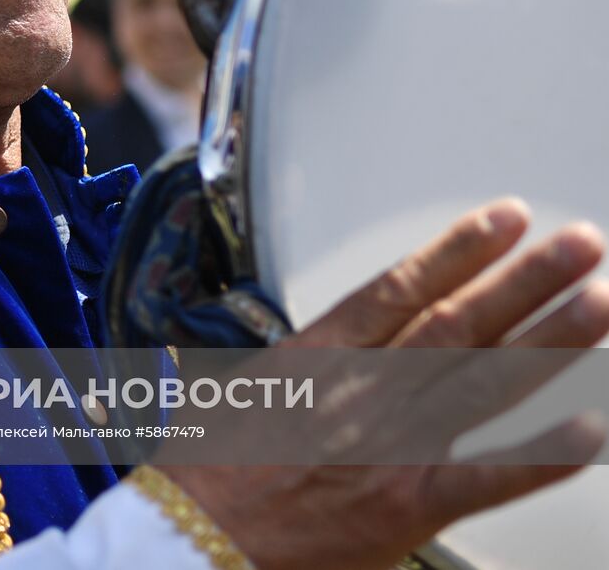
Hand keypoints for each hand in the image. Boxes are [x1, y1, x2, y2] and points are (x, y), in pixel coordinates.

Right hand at [161, 198, 608, 569]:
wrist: (189, 542)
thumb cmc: (204, 472)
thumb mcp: (238, 391)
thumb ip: (298, 365)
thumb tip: (333, 342)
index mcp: (314, 357)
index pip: (398, 288)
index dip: (457, 250)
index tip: (503, 220)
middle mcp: (358, 392)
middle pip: (455, 322)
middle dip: (523, 280)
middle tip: (575, 244)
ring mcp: (387, 447)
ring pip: (481, 382)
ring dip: (547, 340)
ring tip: (596, 301)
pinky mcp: (404, 507)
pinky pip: (486, 477)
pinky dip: (539, 454)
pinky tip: (589, 428)